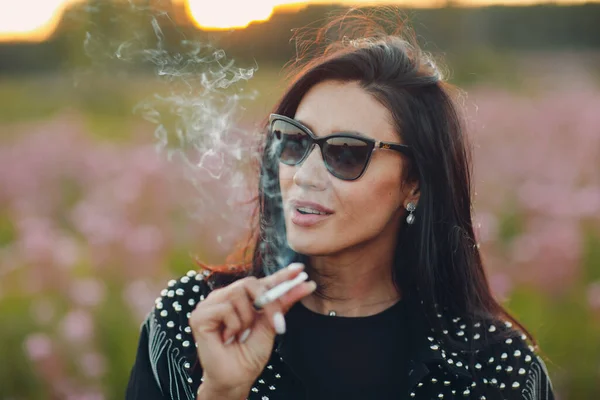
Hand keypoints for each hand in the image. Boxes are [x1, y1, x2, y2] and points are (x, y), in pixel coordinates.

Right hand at [190, 263, 315, 397]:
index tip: (300, 269)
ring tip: (240, 335)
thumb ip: (283, 303)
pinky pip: (225, 308)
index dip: (281, 275)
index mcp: (241, 298)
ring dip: (247, 319)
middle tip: (274, 322)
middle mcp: (225, 297)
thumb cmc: (250, 354)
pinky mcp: (200, 315)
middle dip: (267, 302)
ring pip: (238, 293)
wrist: (236, 378)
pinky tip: (227, 338)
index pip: (262, 282)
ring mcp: (211, 304)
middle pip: (250, 282)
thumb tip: (305, 284)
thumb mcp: (271, 325)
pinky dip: (233, 325)